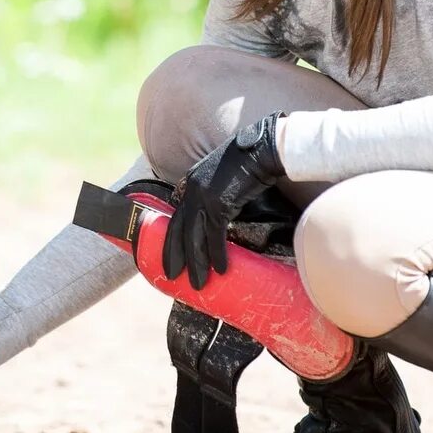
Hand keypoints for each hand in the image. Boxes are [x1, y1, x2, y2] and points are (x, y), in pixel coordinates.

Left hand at [162, 111, 286, 289]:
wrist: (262, 150)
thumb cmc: (249, 165)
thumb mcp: (224, 182)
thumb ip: (216, 199)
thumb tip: (220, 224)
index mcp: (190, 184)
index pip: (174, 217)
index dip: (171, 239)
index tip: (170, 257)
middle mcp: (191, 189)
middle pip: (178, 230)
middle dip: (175, 256)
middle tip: (173, 277)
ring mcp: (203, 196)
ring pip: (194, 237)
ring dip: (196, 262)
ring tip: (199, 283)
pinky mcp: (218, 203)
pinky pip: (214, 235)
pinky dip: (217, 254)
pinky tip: (221, 269)